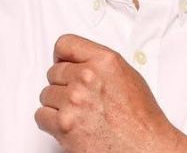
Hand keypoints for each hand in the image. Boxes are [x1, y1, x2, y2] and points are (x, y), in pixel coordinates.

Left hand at [35, 34, 186, 152]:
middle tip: (78, 99)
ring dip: (57, 105)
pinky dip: (50, 123)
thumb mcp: (128, 78)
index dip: (62, 57)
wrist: (145, 148)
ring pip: (46, 95)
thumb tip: (82, 64)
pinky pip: (41, 116)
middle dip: (63, 85)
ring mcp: (73, 101)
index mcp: (104, 61)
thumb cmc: (141, 120)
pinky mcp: (63, 125)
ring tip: (78, 115)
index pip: (65, 44)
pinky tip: (68, 125)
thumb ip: (101, 66)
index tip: (62, 64)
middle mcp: (87, 77)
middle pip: (53, 72)